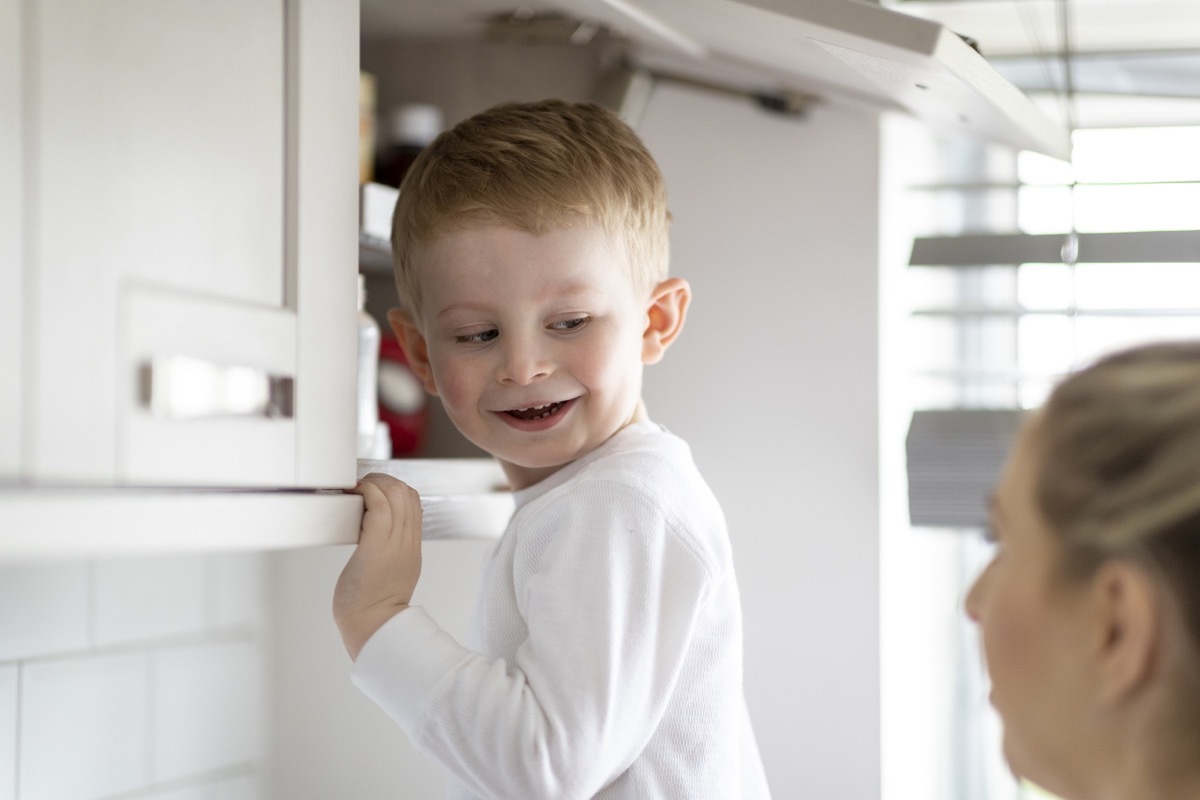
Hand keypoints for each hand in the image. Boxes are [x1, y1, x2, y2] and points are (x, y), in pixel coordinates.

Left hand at [333, 473, 423, 660]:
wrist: (373, 626)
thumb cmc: (373, 605)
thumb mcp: (391, 573)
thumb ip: (389, 552)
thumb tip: (371, 535)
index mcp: (412, 547)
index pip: (414, 502)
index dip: (395, 488)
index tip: (375, 489)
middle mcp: (408, 541)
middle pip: (407, 492)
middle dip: (383, 480)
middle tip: (363, 485)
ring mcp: (395, 542)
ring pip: (396, 493)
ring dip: (374, 483)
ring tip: (358, 488)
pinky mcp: (377, 545)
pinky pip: (378, 505)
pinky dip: (367, 492)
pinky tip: (355, 495)